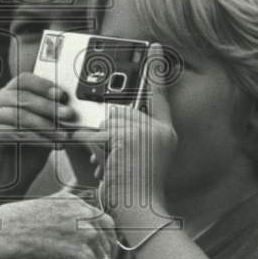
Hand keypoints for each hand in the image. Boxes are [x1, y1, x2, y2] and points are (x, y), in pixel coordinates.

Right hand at [0, 73, 76, 207]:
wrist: (0, 189)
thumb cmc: (19, 160)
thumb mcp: (41, 134)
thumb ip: (50, 120)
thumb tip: (70, 111)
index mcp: (4, 97)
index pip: (23, 80)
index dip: (44, 85)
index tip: (62, 95)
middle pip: (22, 96)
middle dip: (49, 107)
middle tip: (69, 115)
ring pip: (19, 114)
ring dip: (45, 125)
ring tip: (63, 136)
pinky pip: (13, 132)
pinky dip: (35, 138)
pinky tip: (49, 145)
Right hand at [0, 193, 115, 258]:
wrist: (0, 238)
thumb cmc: (7, 225)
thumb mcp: (37, 205)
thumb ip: (56, 207)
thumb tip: (62, 208)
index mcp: (73, 202)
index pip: (99, 220)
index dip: (102, 236)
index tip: (102, 247)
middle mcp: (84, 217)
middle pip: (106, 240)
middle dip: (106, 255)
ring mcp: (87, 239)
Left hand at [93, 46, 177, 223]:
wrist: (141, 212)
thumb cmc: (138, 189)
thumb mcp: (143, 159)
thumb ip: (134, 135)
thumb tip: (109, 118)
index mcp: (164, 132)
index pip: (159, 95)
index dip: (155, 69)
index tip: (153, 45)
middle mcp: (157, 129)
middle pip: (118, 113)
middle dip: (107, 135)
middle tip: (117, 161)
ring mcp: (143, 133)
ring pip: (105, 123)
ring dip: (99, 145)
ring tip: (113, 167)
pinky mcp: (125, 140)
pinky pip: (95, 135)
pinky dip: (93, 151)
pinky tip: (106, 167)